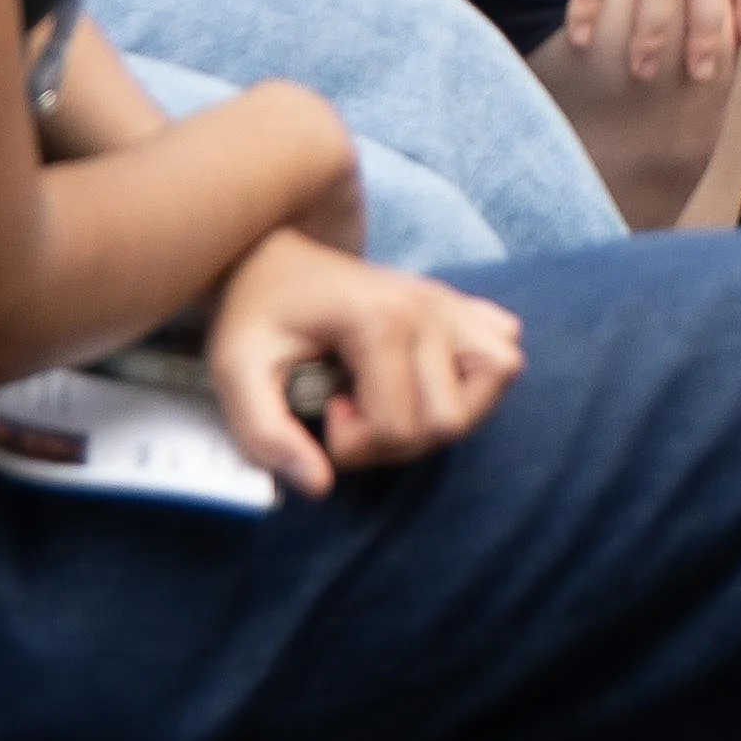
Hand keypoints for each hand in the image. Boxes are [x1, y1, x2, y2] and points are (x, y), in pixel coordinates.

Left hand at [203, 226, 524, 496]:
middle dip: (398, 439)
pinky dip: (478, 374)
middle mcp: (427, 308)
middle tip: (354, 414)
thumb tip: (320, 486)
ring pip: (500, 375)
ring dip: (450, 409)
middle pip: (451, 419)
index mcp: (379, 320)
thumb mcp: (236, 373)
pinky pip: (504, 345)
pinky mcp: (458, 304)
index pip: (398, 427)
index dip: (352, 445)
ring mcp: (448, 302)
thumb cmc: (256, 313)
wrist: (274, 254)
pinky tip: (427, 379)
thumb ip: (268, 435)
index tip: (324, 413)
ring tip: (398, 402)